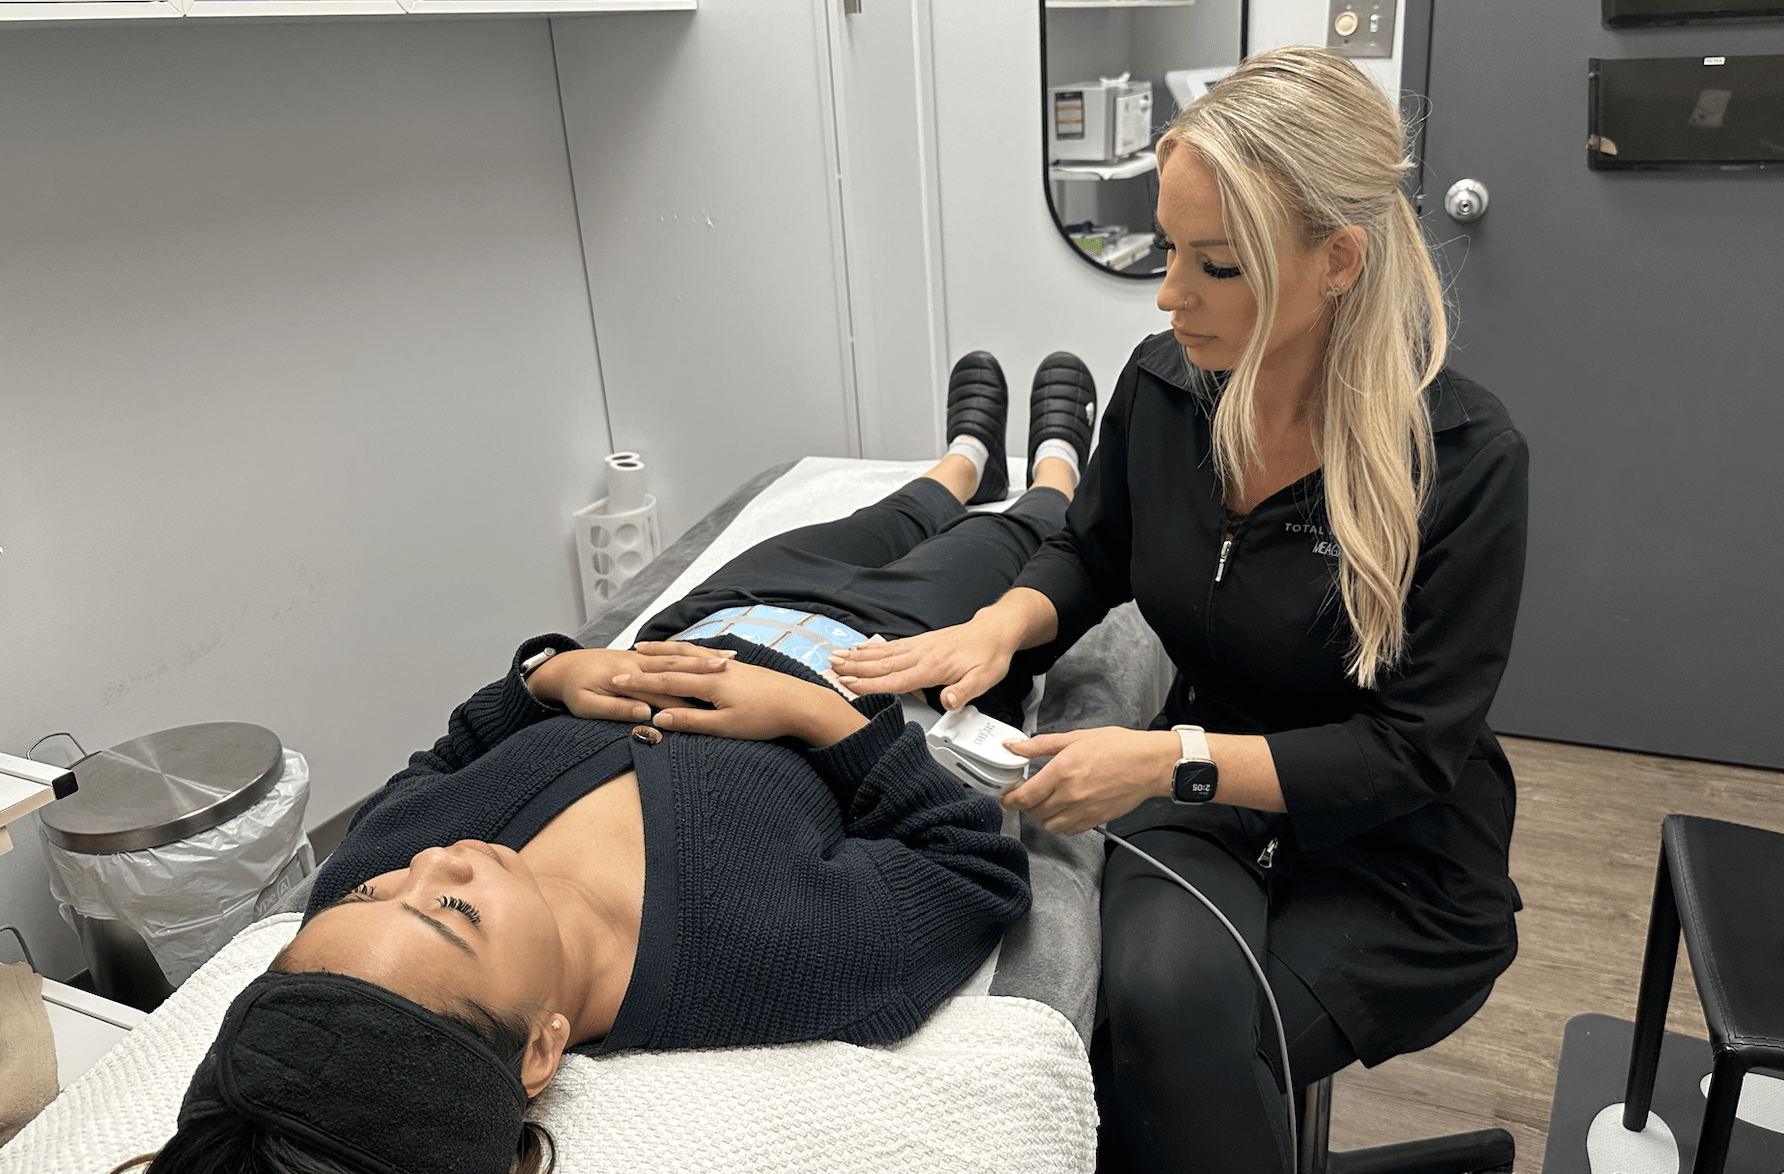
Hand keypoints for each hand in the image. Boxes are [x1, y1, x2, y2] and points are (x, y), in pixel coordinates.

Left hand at [526, 643, 735, 721]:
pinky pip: (670, 652)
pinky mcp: (640, 657)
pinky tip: (708, 654)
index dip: (689, 693)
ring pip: (678, 654)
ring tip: (728, 658)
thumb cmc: (573, 689)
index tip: (714, 698)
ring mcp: (640, 657)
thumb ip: (615, 709)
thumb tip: (643, 713)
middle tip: (731, 668)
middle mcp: (637, 662)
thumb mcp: (586, 705)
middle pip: (678, 664)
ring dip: (703, 656)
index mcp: (627, 674)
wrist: (561, 668)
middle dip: (705, 665)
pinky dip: (691, 652)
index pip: (663, 687)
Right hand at [614, 658, 867, 745]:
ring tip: (646, 648)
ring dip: (666, 652)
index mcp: (709, 684)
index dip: (638, 681)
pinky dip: (688, 653)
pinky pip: (705, 656)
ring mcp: (729, 666)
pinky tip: (687, 653)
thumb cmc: (766, 719)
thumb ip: (690, 721)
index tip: (615, 679)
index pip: (665, 680)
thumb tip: (658, 717)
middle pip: (674, 663)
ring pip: (689, 655)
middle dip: (646, 662)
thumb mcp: (725, 727)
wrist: (803, 703)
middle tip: (621, 659)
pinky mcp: (740, 668)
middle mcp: (716, 669)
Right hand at [830, 620, 1015, 710]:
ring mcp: (918, 647)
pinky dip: (871, 647)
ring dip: (857, 657)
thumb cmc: (990, 656)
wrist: (995, 631)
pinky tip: (859, 648)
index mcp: (932, 668)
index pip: (895, 679)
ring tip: (835, 658)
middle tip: (828, 670)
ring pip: (881, 654)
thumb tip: (948, 701)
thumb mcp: (985, 678)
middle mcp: (921, 655)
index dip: (870, 684)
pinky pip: (890, 646)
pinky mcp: (920, 642)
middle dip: (853, 668)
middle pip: (880, 664)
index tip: (848, 685)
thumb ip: (964, 691)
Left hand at [998, 727, 1178, 835]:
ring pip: (1049, 825)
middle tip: (1028, 795)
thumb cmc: (1118, 748)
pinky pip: (1069, 830)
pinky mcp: (1095, 820)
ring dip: (1043, 816)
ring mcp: (1083, 810)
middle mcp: (1070, 795)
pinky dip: (1062, 824)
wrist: (1149, 764)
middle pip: (1034, 812)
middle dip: (1026, 805)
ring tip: (1046, 803)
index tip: (1007, 798)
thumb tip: (1014, 746)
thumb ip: (1040, 745)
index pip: (1025, 795)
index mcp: (1061, 771)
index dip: (1010, 800)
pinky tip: (1065, 810)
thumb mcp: (1075, 737)